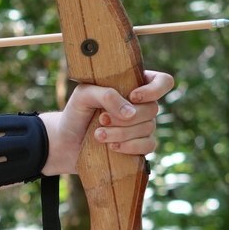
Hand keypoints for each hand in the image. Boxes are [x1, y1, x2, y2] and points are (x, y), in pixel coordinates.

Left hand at [42, 70, 174, 173]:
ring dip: (121, 133)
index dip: (154, 89)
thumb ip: (106, 95)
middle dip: (126, 117)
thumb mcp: (84, 95)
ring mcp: (142, 126)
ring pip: (148, 128)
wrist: (66, 141)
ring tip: (98, 135)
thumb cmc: (76, 113)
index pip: (162, 82)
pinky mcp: (138, 146)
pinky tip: (112, 147)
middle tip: (102, 119)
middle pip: (153, 108)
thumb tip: (130, 113)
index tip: (133, 96)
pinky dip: (130, 147)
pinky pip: (148, 146)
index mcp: (133, 85)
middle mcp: (141, 105)